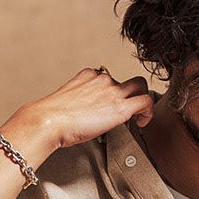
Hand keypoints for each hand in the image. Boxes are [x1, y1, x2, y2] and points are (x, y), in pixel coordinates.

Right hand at [26, 67, 156, 154]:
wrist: (49, 120)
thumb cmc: (52, 118)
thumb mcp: (66, 103)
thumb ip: (79, 103)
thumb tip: (81, 118)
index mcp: (88, 76)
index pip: (109, 79)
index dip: (114, 94)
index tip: (110, 109)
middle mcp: (102, 79)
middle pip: (127, 81)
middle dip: (132, 95)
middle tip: (129, 113)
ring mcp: (112, 91)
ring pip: (140, 87)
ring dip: (141, 102)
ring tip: (136, 119)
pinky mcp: (120, 107)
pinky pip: (146, 102)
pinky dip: (148, 112)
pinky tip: (141, 123)